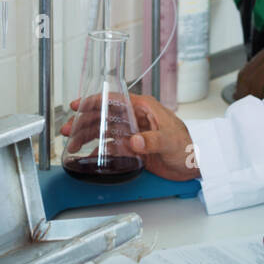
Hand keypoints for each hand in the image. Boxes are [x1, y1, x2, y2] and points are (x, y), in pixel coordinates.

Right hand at [61, 93, 199, 181]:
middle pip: (104, 116)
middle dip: (84, 122)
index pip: (114, 100)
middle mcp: (135, 119)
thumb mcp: (170, 140)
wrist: (195, 163)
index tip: (77, 105)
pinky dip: (99, 151)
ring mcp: (133, 133)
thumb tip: (135, 141)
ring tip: (72, 144)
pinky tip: (88, 155)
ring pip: (105, 132)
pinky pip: (112, 147)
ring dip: (88, 137)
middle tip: (68, 130)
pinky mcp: (134, 148)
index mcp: (143, 108)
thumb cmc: (187, 145)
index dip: (94, 101)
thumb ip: (152, 140)